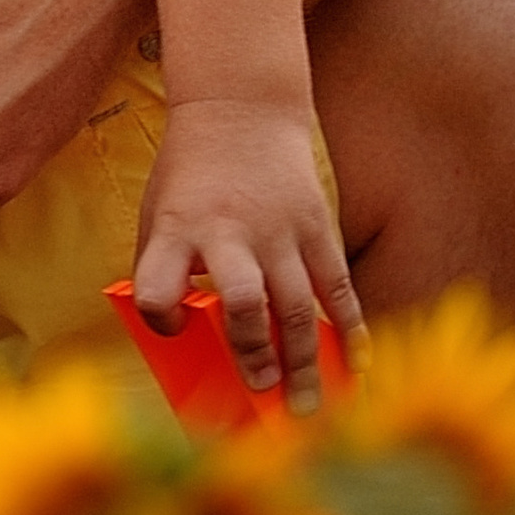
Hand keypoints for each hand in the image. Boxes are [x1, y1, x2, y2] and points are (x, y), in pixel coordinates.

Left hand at [131, 100, 363, 413]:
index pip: (157, 286)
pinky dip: (350, 328)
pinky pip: (337, 285)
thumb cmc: (189, 172)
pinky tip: (357, 365)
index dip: (160, 316)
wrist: (240, 108)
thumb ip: (161, 266)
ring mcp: (279, 228)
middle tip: (259, 391)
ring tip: (303, 406)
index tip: (172, 327)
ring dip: (302, 362)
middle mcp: (229, 230)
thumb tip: (174, 337)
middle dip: (253, 353)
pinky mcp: (316, 224)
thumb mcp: (157, 209)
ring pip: (297, 305)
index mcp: (178, 227)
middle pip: (243, 300)